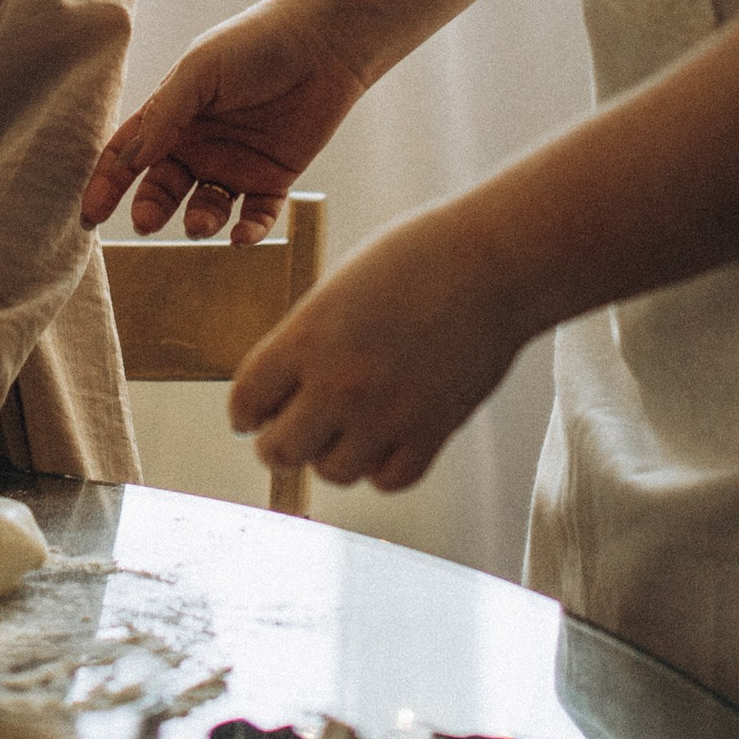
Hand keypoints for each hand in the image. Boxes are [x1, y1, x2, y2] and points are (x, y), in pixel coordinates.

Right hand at [80, 0, 369, 239]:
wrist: (326, 41)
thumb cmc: (257, 42)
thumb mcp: (201, 70)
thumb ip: (165, 114)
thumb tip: (131, 159)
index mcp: (174, 114)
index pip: (128, 154)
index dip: (106, 184)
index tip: (90, 217)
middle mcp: (200, 143)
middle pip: (162, 188)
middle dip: (149, 210)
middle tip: (146, 224)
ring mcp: (236, 163)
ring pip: (206, 208)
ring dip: (198, 222)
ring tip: (200, 223)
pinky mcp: (275, 177)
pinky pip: (256, 217)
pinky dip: (248, 232)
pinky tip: (242, 236)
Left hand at [227, 194, 524, 494]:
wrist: (492, 262)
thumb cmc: (416, 259)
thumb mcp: (339, 288)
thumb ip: (307, 341)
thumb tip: (288, 388)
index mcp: (306, 338)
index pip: (246, 401)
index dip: (246, 414)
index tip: (252, 418)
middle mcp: (338, 384)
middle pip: (279, 452)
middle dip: (279, 444)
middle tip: (293, 432)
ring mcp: (385, 415)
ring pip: (333, 472)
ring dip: (333, 455)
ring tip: (346, 429)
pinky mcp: (431, 433)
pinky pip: (388, 479)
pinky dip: (381, 466)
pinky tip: (386, 439)